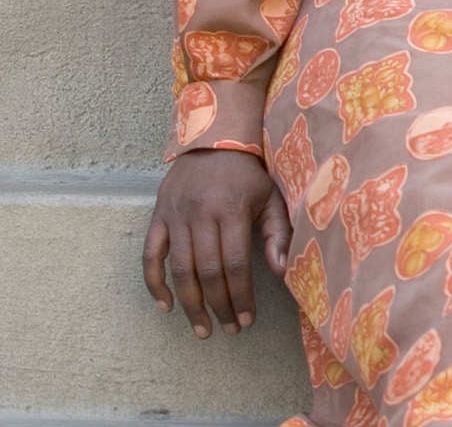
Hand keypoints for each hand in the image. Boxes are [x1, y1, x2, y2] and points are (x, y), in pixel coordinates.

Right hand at [143, 149, 291, 337]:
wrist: (213, 140)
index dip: (241, 295)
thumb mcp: (271, 196)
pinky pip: (149, 256)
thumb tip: (282, 271)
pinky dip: (154, 283)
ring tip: (201, 328)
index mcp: (230, 209)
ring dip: (189, 304)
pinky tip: (166, 306)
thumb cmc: (248, 174)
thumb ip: (277, 233)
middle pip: (207, 271)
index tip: (247, 320)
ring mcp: (175, 217)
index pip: (235, 263)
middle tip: (227, 330)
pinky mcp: (158, 217)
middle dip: (218, 306)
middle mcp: (200, 215)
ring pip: (178, 269)